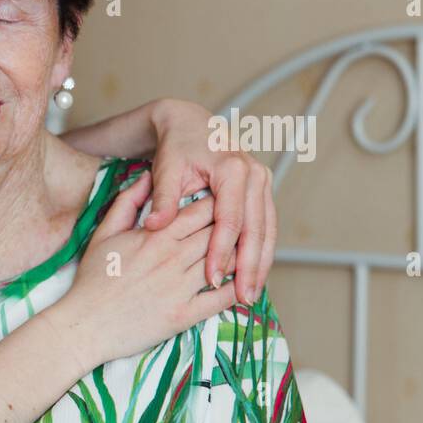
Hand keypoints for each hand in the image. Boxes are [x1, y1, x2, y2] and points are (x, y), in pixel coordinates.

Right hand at [47, 171, 236, 370]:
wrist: (84, 324)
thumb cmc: (91, 280)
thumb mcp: (104, 234)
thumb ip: (127, 202)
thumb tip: (146, 177)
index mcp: (156, 236)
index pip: (201, 210)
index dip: (218, 202)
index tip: (227, 198)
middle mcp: (173, 258)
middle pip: (218, 233)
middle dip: (234, 225)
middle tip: (246, 221)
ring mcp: (180, 287)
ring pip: (225, 263)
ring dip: (240, 256)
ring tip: (248, 250)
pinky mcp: (183, 314)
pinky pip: (220, 299)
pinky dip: (237, 290)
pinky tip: (245, 284)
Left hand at [142, 99, 275, 303]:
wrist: (190, 124)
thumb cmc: (176, 147)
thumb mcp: (165, 168)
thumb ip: (162, 198)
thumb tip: (154, 226)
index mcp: (232, 168)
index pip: (230, 219)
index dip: (222, 252)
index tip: (212, 278)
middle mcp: (255, 174)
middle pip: (257, 229)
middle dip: (250, 266)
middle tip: (244, 298)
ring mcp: (263, 182)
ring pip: (267, 230)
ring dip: (261, 263)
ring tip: (252, 294)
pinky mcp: (262, 191)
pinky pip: (266, 226)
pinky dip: (261, 251)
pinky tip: (253, 275)